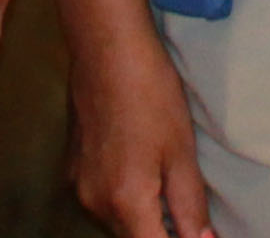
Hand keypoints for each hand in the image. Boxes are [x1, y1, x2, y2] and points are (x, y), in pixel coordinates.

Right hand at [64, 23, 211, 237]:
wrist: (106, 48)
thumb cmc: (151, 94)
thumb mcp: (181, 153)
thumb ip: (191, 209)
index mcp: (126, 203)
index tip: (197, 232)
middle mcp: (95, 203)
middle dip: (162, 232)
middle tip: (190, 213)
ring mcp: (79, 187)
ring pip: (117, 223)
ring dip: (143, 217)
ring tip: (168, 184)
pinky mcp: (72, 171)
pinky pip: (102, 201)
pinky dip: (125, 198)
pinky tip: (143, 167)